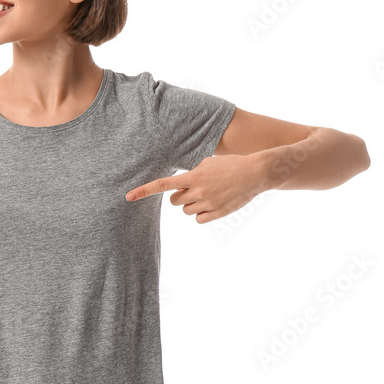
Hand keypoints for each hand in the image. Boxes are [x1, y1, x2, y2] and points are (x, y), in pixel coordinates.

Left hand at [125, 155, 264, 222]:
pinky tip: (213, 204)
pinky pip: (198, 219)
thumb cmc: (230, 165)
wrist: (255, 173)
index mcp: (193, 176)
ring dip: (192, 205)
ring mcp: (208, 203)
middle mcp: (197, 191)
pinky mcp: (218, 213)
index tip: (128, 197)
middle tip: (194, 189)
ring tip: (209, 194)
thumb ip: (191, 174)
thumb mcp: (207, 163)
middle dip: (180, 197)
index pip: (162, 185)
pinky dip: (201, 214)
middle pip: (174, 202)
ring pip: (186, 211)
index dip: (144, 191)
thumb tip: (179, 186)